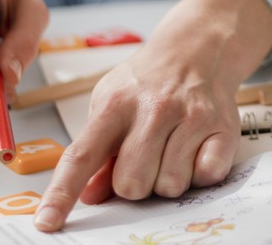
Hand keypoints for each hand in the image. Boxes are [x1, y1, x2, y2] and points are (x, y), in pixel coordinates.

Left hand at [34, 0, 271, 231]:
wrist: (199, 48)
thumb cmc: (149, 81)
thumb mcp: (111, 102)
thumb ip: (98, 149)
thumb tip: (89, 194)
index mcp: (116, 104)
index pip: (82, 156)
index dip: (62, 193)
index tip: (47, 222)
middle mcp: (154, 108)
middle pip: (131, 183)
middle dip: (135, 182)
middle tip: (144, 157)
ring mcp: (191, 117)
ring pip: (169, 186)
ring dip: (168, 178)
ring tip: (172, 148)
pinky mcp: (224, 127)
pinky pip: (206, 177)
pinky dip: (200, 172)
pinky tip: (196, 148)